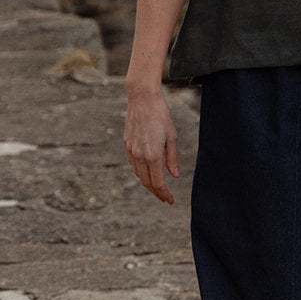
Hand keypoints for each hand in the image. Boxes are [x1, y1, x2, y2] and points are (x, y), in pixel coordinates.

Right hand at [124, 89, 180, 204]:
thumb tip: (174, 175)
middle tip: (165, 197)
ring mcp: (131, 150)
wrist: (142, 98)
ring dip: (148, 183)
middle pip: (147, 182)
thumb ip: (172, 158)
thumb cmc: (161, 115)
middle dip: (156, 192)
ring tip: (158, 187)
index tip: (171, 200)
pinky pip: (133, 164)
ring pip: (139, 174)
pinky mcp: (126, 144)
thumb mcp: (172, 136)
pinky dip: (141, 171)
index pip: (158, 183)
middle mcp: (139, 155)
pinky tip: (148, 171)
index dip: (164, 194)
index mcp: (153, 155)